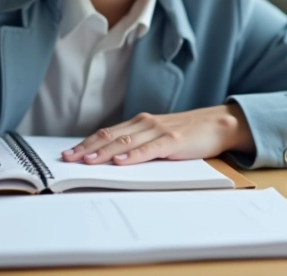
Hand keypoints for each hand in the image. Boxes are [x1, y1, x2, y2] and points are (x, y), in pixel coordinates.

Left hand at [60, 104, 253, 164]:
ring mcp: (158, 131)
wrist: (218, 124)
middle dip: (87, 148)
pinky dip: (133, 156)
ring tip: (87, 161)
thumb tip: (113, 160)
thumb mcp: (158, 137)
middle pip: (110, 136)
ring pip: (125, 142)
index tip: (68, 153)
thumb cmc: (188, 133)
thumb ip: (139, 145)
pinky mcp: (172, 141)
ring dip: (104, 152)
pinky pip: (149, 149)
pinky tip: (121, 162)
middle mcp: (145, 123)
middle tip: (69, 159)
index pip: (107, 133)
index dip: (86, 143)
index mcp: (140, 123)